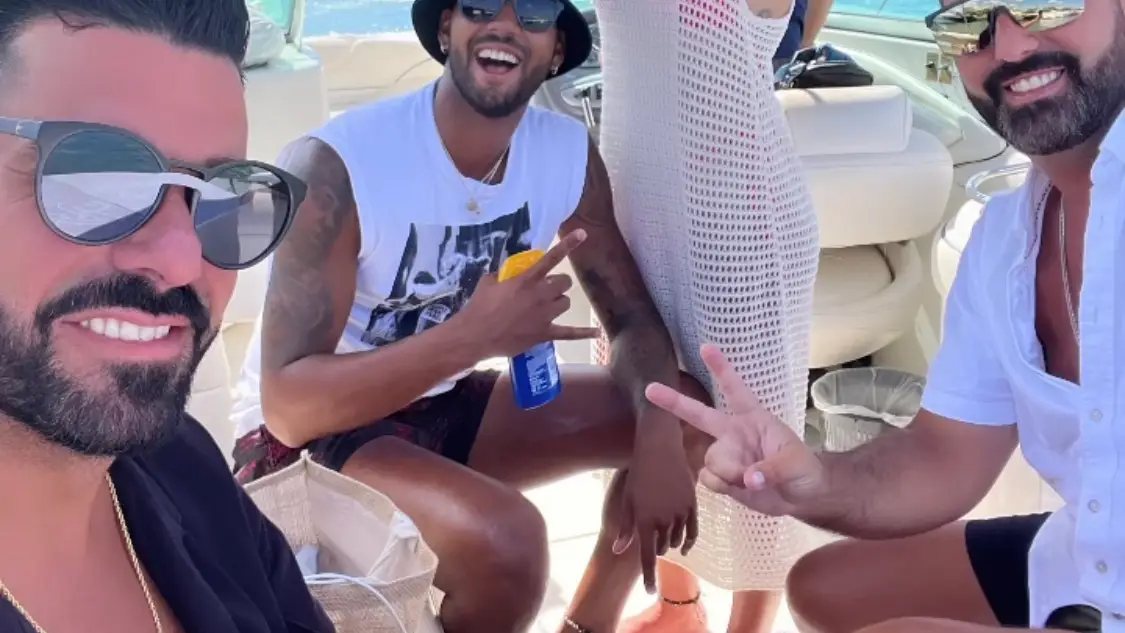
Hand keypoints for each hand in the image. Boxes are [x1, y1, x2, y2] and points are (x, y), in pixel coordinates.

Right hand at [459, 230, 599, 356]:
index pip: (552, 258)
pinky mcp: (545, 333)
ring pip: (566, 303)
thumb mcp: (488, 283)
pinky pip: (571, 333)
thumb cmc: (479, 307)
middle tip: (548, 288)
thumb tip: (504, 275)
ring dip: (559, 301)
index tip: (582, 233)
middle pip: (564, 283)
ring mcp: (545, 315)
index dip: (568, 244)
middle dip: (559, 283)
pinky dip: (584, 333)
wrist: (476, 336)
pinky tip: (596, 333)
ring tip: (548, 306)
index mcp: (527, 280)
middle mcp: (540, 295)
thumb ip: (501, 276)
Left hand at [613, 413, 697, 593]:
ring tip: (663, 534)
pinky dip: (688, 542)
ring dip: (669, 542)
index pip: (647, 556)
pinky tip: (685, 547)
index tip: (650, 592)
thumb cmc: (638, 473)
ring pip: (676, 540)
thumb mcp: (626, 500)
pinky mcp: (692, 505)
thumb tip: (619, 551)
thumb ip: (625, 527)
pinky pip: (692, 532)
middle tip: (652, 541)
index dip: (649, 576)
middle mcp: (663, 519)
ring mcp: (680, 512)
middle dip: (657, 549)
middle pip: (662, 547)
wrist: (659, 448)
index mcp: (644, 519)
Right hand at [644, 344, 826, 515]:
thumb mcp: (795, 463)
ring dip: (727, 472)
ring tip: (749, 480)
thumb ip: (772, 469)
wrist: (802, 497)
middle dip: (674, 401)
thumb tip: (749, 479)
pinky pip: (708, 479)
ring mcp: (726, 455)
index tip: (705, 346)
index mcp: (753, 418)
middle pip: (698, 415)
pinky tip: (737, 488)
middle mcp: (734, 433)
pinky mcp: (723, 478)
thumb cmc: (803, 469)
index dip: (721, 369)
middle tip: (650, 389)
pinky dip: (721, 486)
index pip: (735, 389)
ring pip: (710, 459)